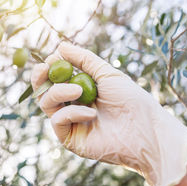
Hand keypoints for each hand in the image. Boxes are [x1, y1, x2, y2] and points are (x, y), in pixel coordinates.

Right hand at [31, 42, 186, 185]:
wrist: (146, 130)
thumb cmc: (132, 101)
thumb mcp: (107, 74)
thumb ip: (84, 60)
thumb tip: (60, 46)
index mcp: (80, 91)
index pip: (54, 79)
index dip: (49, 68)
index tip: (52, 58)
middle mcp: (72, 106)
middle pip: (44, 92)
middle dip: (40, 78)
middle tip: (45, 68)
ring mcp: (71, 124)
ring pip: (47, 104)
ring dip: (59, 92)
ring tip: (80, 89)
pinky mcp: (71, 139)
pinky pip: (58, 121)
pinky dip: (71, 112)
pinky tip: (90, 113)